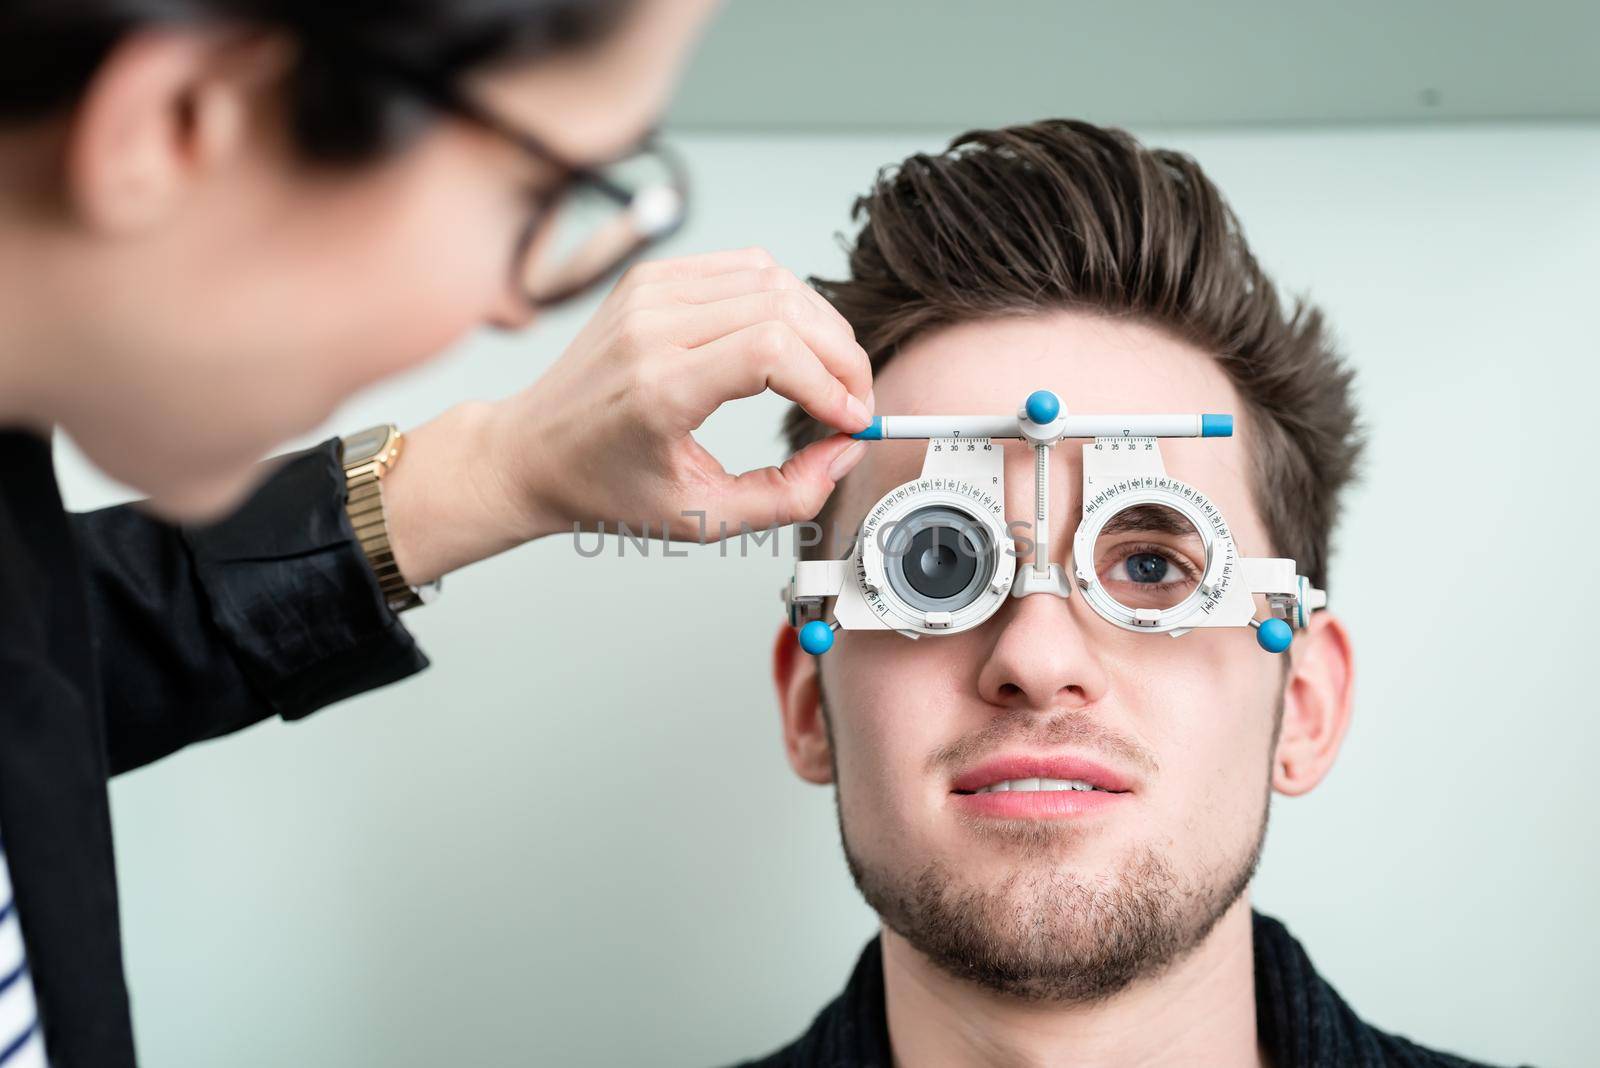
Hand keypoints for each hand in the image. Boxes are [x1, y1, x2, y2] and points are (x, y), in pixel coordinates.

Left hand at [382, 247, 874, 583]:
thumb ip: (786, 497)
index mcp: (659, 388)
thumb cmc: (604, 487)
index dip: (831, 383)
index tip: (852, 421)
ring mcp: (650, 293)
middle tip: (853, 401)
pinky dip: (785, 301)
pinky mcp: (652, 278)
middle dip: (840, 356)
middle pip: (784, 309)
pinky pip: (745, 268)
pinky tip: (792, 342)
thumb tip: (844, 453)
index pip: (772, 351)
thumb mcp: (702, 518)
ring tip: (830, 375)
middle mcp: (652, 327)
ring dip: (819, 326)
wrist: (531, 452)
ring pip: (773, 280)